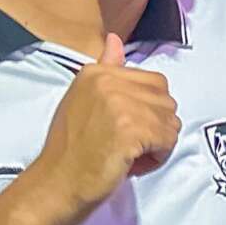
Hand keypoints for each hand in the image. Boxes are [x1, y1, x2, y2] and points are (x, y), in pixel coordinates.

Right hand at [14, 40, 178, 224]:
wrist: (56, 184)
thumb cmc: (70, 152)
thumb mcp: (83, 100)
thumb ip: (106, 70)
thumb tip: (114, 40)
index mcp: (97, 72)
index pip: (153, 82)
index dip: (145, 111)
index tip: (121, 129)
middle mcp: (108, 81)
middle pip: (165, 100)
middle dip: (155, 127)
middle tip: (127, 145)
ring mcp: (119, 103)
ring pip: (170, 121)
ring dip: (156, 144)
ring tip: (127, 155)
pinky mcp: (130, 128)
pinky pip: (168, 139)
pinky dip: (157, 157)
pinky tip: (132, 163)